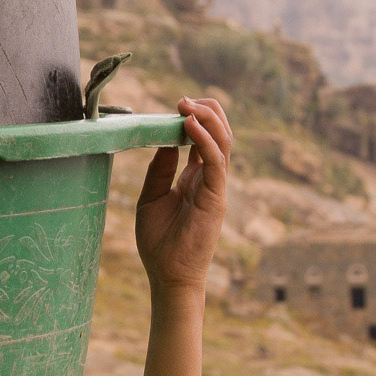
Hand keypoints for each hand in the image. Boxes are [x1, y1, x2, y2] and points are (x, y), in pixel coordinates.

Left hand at [134, 97, 231, 294]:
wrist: (167, 275)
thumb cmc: (159, 241)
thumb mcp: (152, 196)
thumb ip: (160, 169)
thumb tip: (161, 139)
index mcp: (196, 177)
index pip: (203, 138)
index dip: (193, 118)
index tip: (175, 106)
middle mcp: (210, 178)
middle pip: (220, 134)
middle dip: (205, 111)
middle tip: (182, 100)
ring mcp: (216, 186)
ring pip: (223, 142)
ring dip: (207, 119)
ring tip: (187, 105)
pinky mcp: (217, 197)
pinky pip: (216, 161)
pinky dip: (205, 140)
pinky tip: (189, 126)